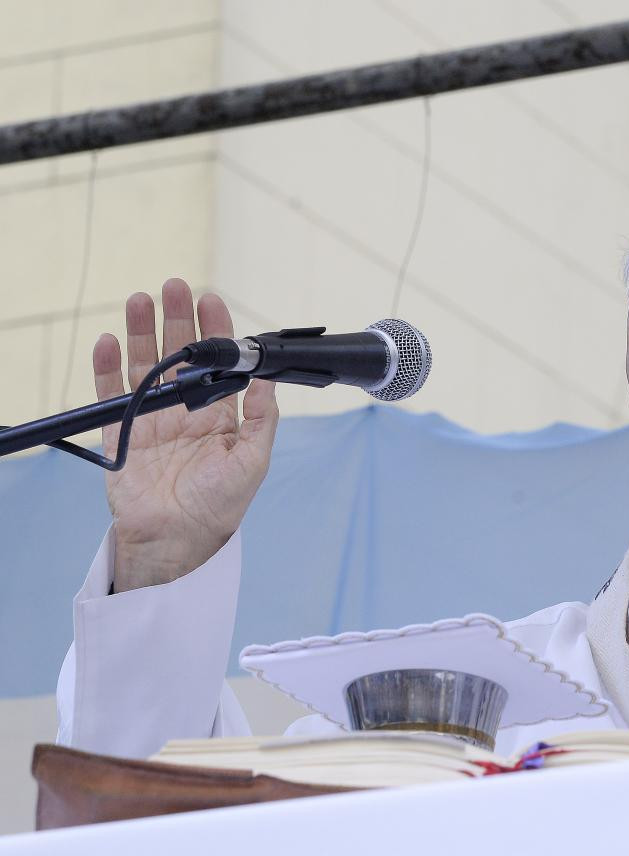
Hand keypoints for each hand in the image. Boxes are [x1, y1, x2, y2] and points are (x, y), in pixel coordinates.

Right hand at [94, 278, 278, 591]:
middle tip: (173, 286)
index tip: (211, 300)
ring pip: (144, 365)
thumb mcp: (253, 460)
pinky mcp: (121, 433)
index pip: (218, 362)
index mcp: (219, 414)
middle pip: (179, 354)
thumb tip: (267, 374)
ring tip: (138, 300)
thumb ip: (261, 416)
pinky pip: (111, 393)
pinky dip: (107, 366)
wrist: (178, 540)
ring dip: (141, 332)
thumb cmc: (220, 505)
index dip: (215, 330)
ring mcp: (151, 418)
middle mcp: (185, 410)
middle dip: (177, 319)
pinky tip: (108, 340)